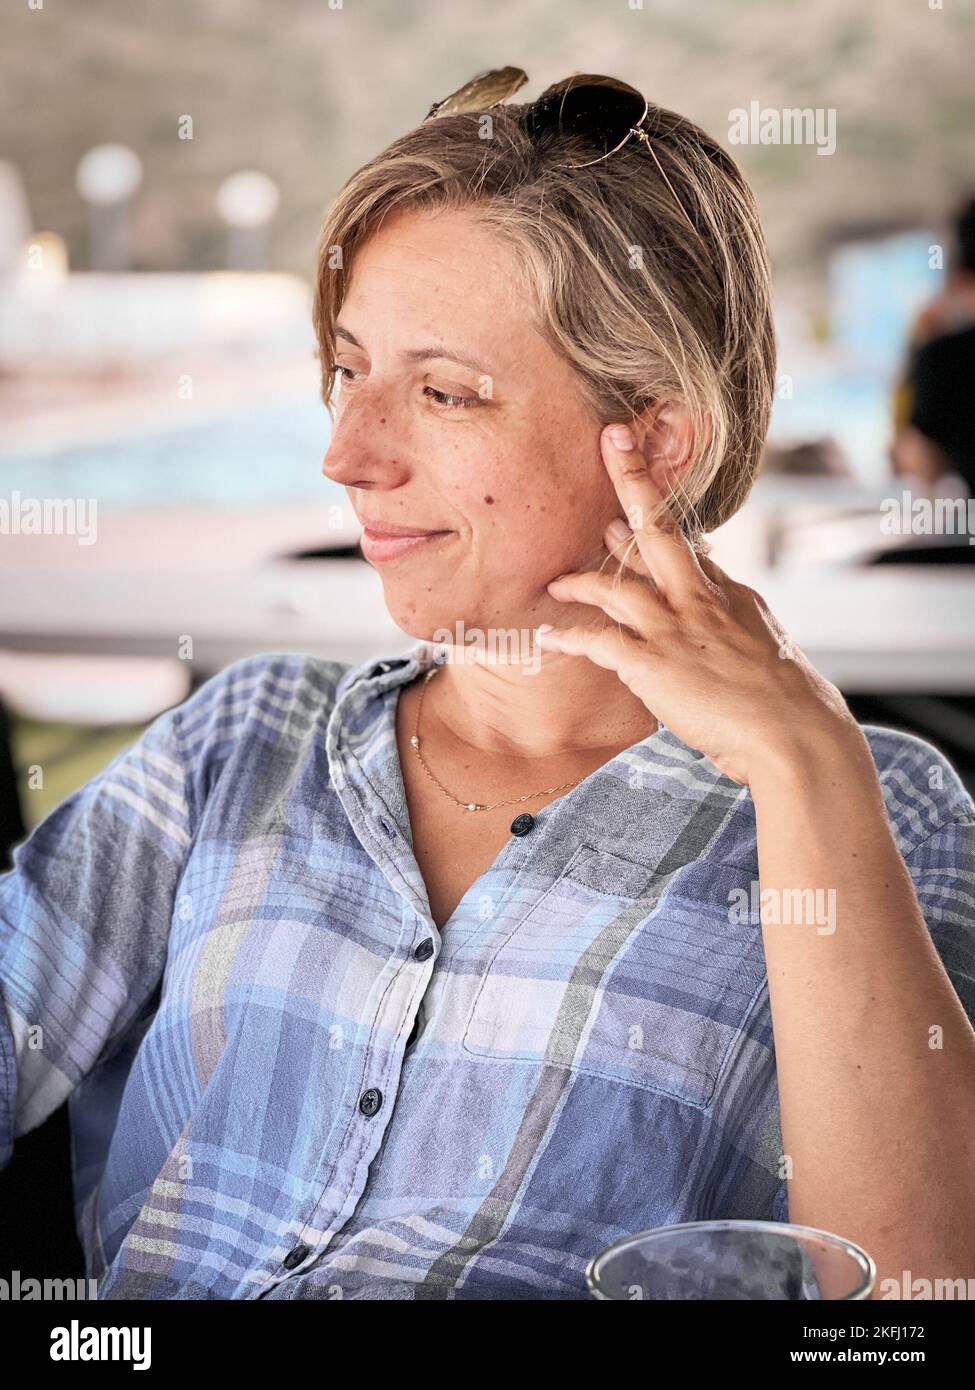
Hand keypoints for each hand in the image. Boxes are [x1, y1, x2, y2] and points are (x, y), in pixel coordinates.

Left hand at [537, 423, 856, 785]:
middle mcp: (700, 600)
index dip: (661, 511)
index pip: (689, 544)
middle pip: (660, 529)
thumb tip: (721, 593)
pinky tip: (549, 635)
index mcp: (730, 594)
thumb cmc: (785, 703)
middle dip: (633, 481)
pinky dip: (570, 635)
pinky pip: (598, 640)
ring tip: (556, 583)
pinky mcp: (652, 663)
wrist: (796, 736)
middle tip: (611, 442)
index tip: (640, 483)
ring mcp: (675, 628)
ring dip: (581, 581)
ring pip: (616, 586)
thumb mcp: (764, 645)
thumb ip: (736, 616)